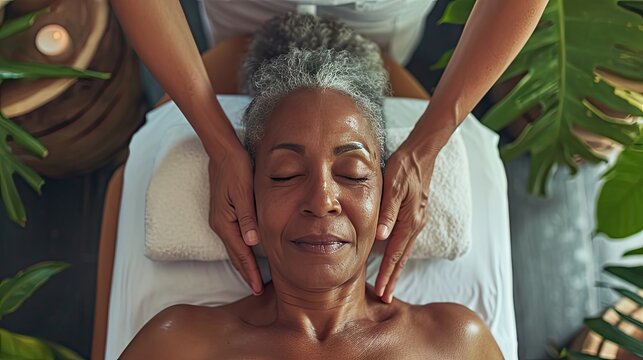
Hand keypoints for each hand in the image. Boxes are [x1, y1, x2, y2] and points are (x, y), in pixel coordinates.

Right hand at [208, 146, 262, 294]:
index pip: (240, 254)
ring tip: (254, 277)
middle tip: (257, 291)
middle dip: (246, 273)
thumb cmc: (236, 169)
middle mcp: (219, 224)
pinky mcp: (223, 214)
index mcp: (224, 222)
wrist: (223, 152)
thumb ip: (248, 218)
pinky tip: (248, 253)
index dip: (250, 272)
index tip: (258, 288)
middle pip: (234, 255)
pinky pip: (233, 238)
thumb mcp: (244, 192)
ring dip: (243, 263)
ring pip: (234, 248)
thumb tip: (252, 243)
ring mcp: (220, 220)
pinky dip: (241, 250)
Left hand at [374, 144, 436, 302]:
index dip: (387, 274)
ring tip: (388, 285)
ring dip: (396, 269)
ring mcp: (416, 221)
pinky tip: (392, 259)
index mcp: (410, 220)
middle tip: (384, 298)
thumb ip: (387, 212)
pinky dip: (398, 255)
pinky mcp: (414, 215)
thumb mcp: (393, 186)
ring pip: (404, 251)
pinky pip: (405, 241)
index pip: (396, 254)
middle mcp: (415, 224)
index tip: (381, 292)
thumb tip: (381, 237)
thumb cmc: (405, 166)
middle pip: (402, 258)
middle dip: (393, 279)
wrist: (422, 153)